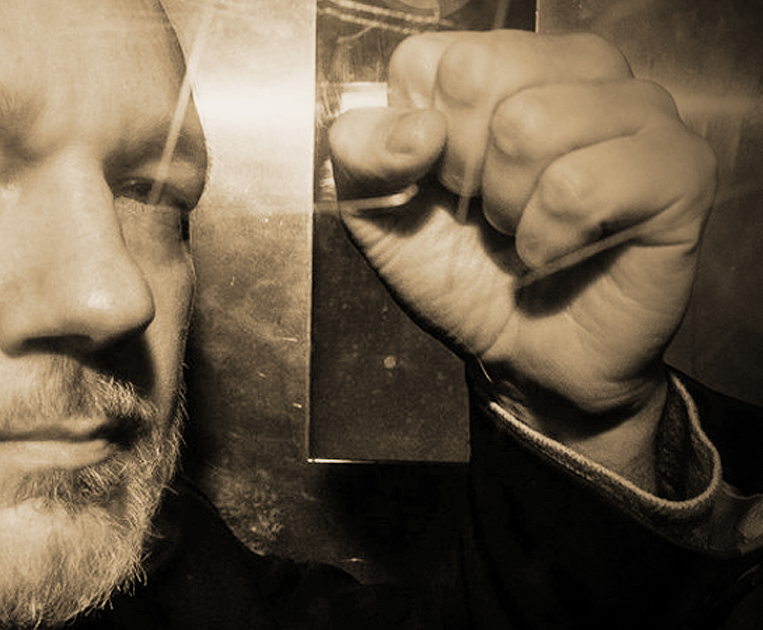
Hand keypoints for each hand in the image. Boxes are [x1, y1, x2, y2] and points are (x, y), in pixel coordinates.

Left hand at [329, 31, 714, 472]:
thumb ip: (362, 153)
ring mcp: (639, 110)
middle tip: (487, 211)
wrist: (521, 359)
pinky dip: (550, 238)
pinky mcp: (679, 168)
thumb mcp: (378, 212)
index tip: (441, 182)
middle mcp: (577, 70)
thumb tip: (417, 127)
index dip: (418, 138)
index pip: (431, 59)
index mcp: (504, 63)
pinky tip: (561, 250)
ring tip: (527, 229)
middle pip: (482, 74)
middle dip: (462, 168)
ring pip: (531, 124)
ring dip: (509, 206)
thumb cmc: (460, 274)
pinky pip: (582, 185)